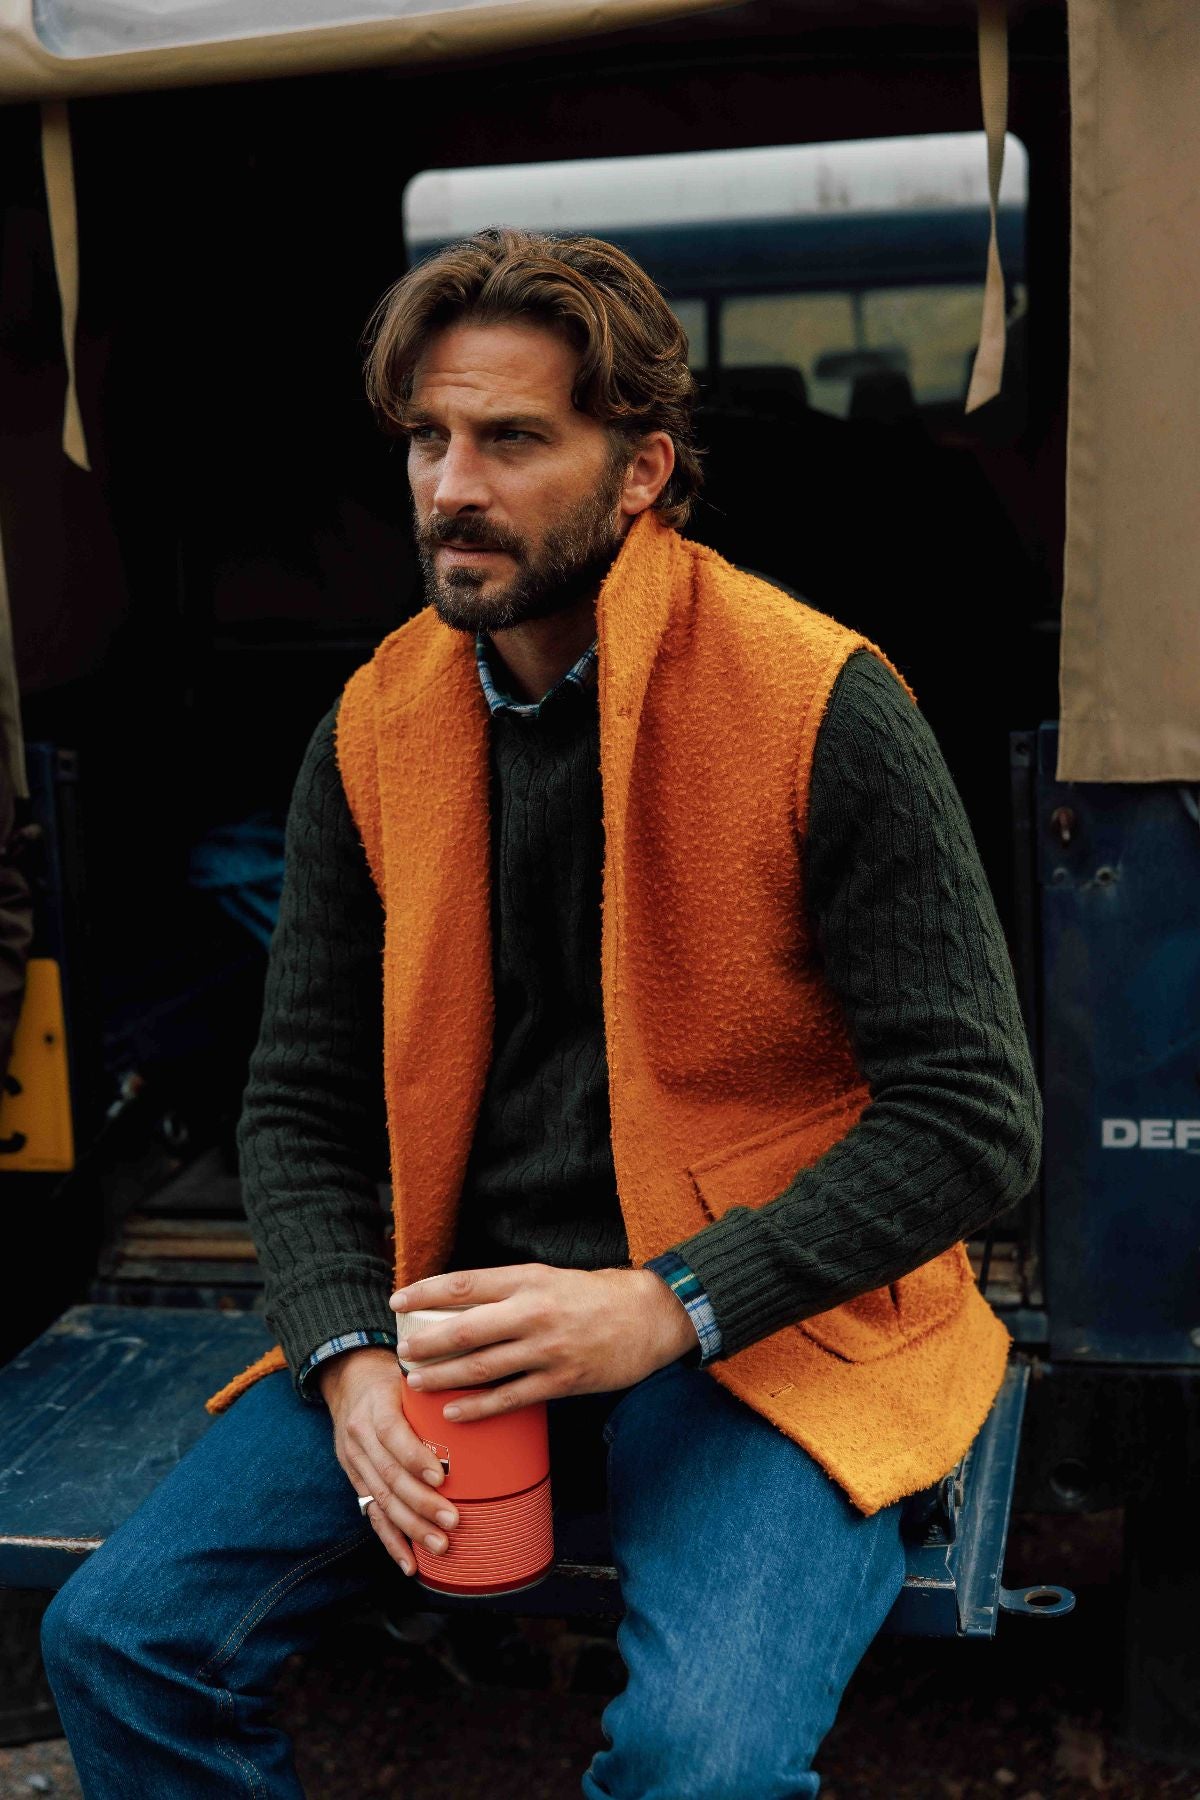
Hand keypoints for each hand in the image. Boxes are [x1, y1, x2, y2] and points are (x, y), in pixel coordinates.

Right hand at [316, 1347, 460, 1573]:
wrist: (349, 1380)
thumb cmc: (393, 1378)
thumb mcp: (410, 1375)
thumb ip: (438, 1389)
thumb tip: (489, 1394)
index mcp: (376, 1406)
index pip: (392, 1433)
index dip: (414, 1457)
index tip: (441, 1476)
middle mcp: (360, 1436)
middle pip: (389, 1475)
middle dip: (421, 1503)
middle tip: (453, 1521)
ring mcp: (355, 1462)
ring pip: (381, 1500)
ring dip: (411, 1528)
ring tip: (439, 1546)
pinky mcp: (356, 1480)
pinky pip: (372, 1515)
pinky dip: (391, 1542)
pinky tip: (409, 1564)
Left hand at [389, 1264, 698, 1421]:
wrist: (650, 1316)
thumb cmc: (595, 1295)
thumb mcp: (549, 1278)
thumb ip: (509, 1290)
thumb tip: (459, 1302)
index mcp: (527, 1279)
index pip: (464, 1284)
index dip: (425, 1293)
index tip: (396, 1301)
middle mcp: (533, 1312)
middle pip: (465, 1329)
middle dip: (427, 1344)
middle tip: (402, 1353)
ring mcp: (547, 1349)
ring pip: (482, 1367)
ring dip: (443, 1378)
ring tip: (416, 1383)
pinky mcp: (562, 1381)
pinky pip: (510, 1398)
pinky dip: (478, 1407)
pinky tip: (453, 1413)